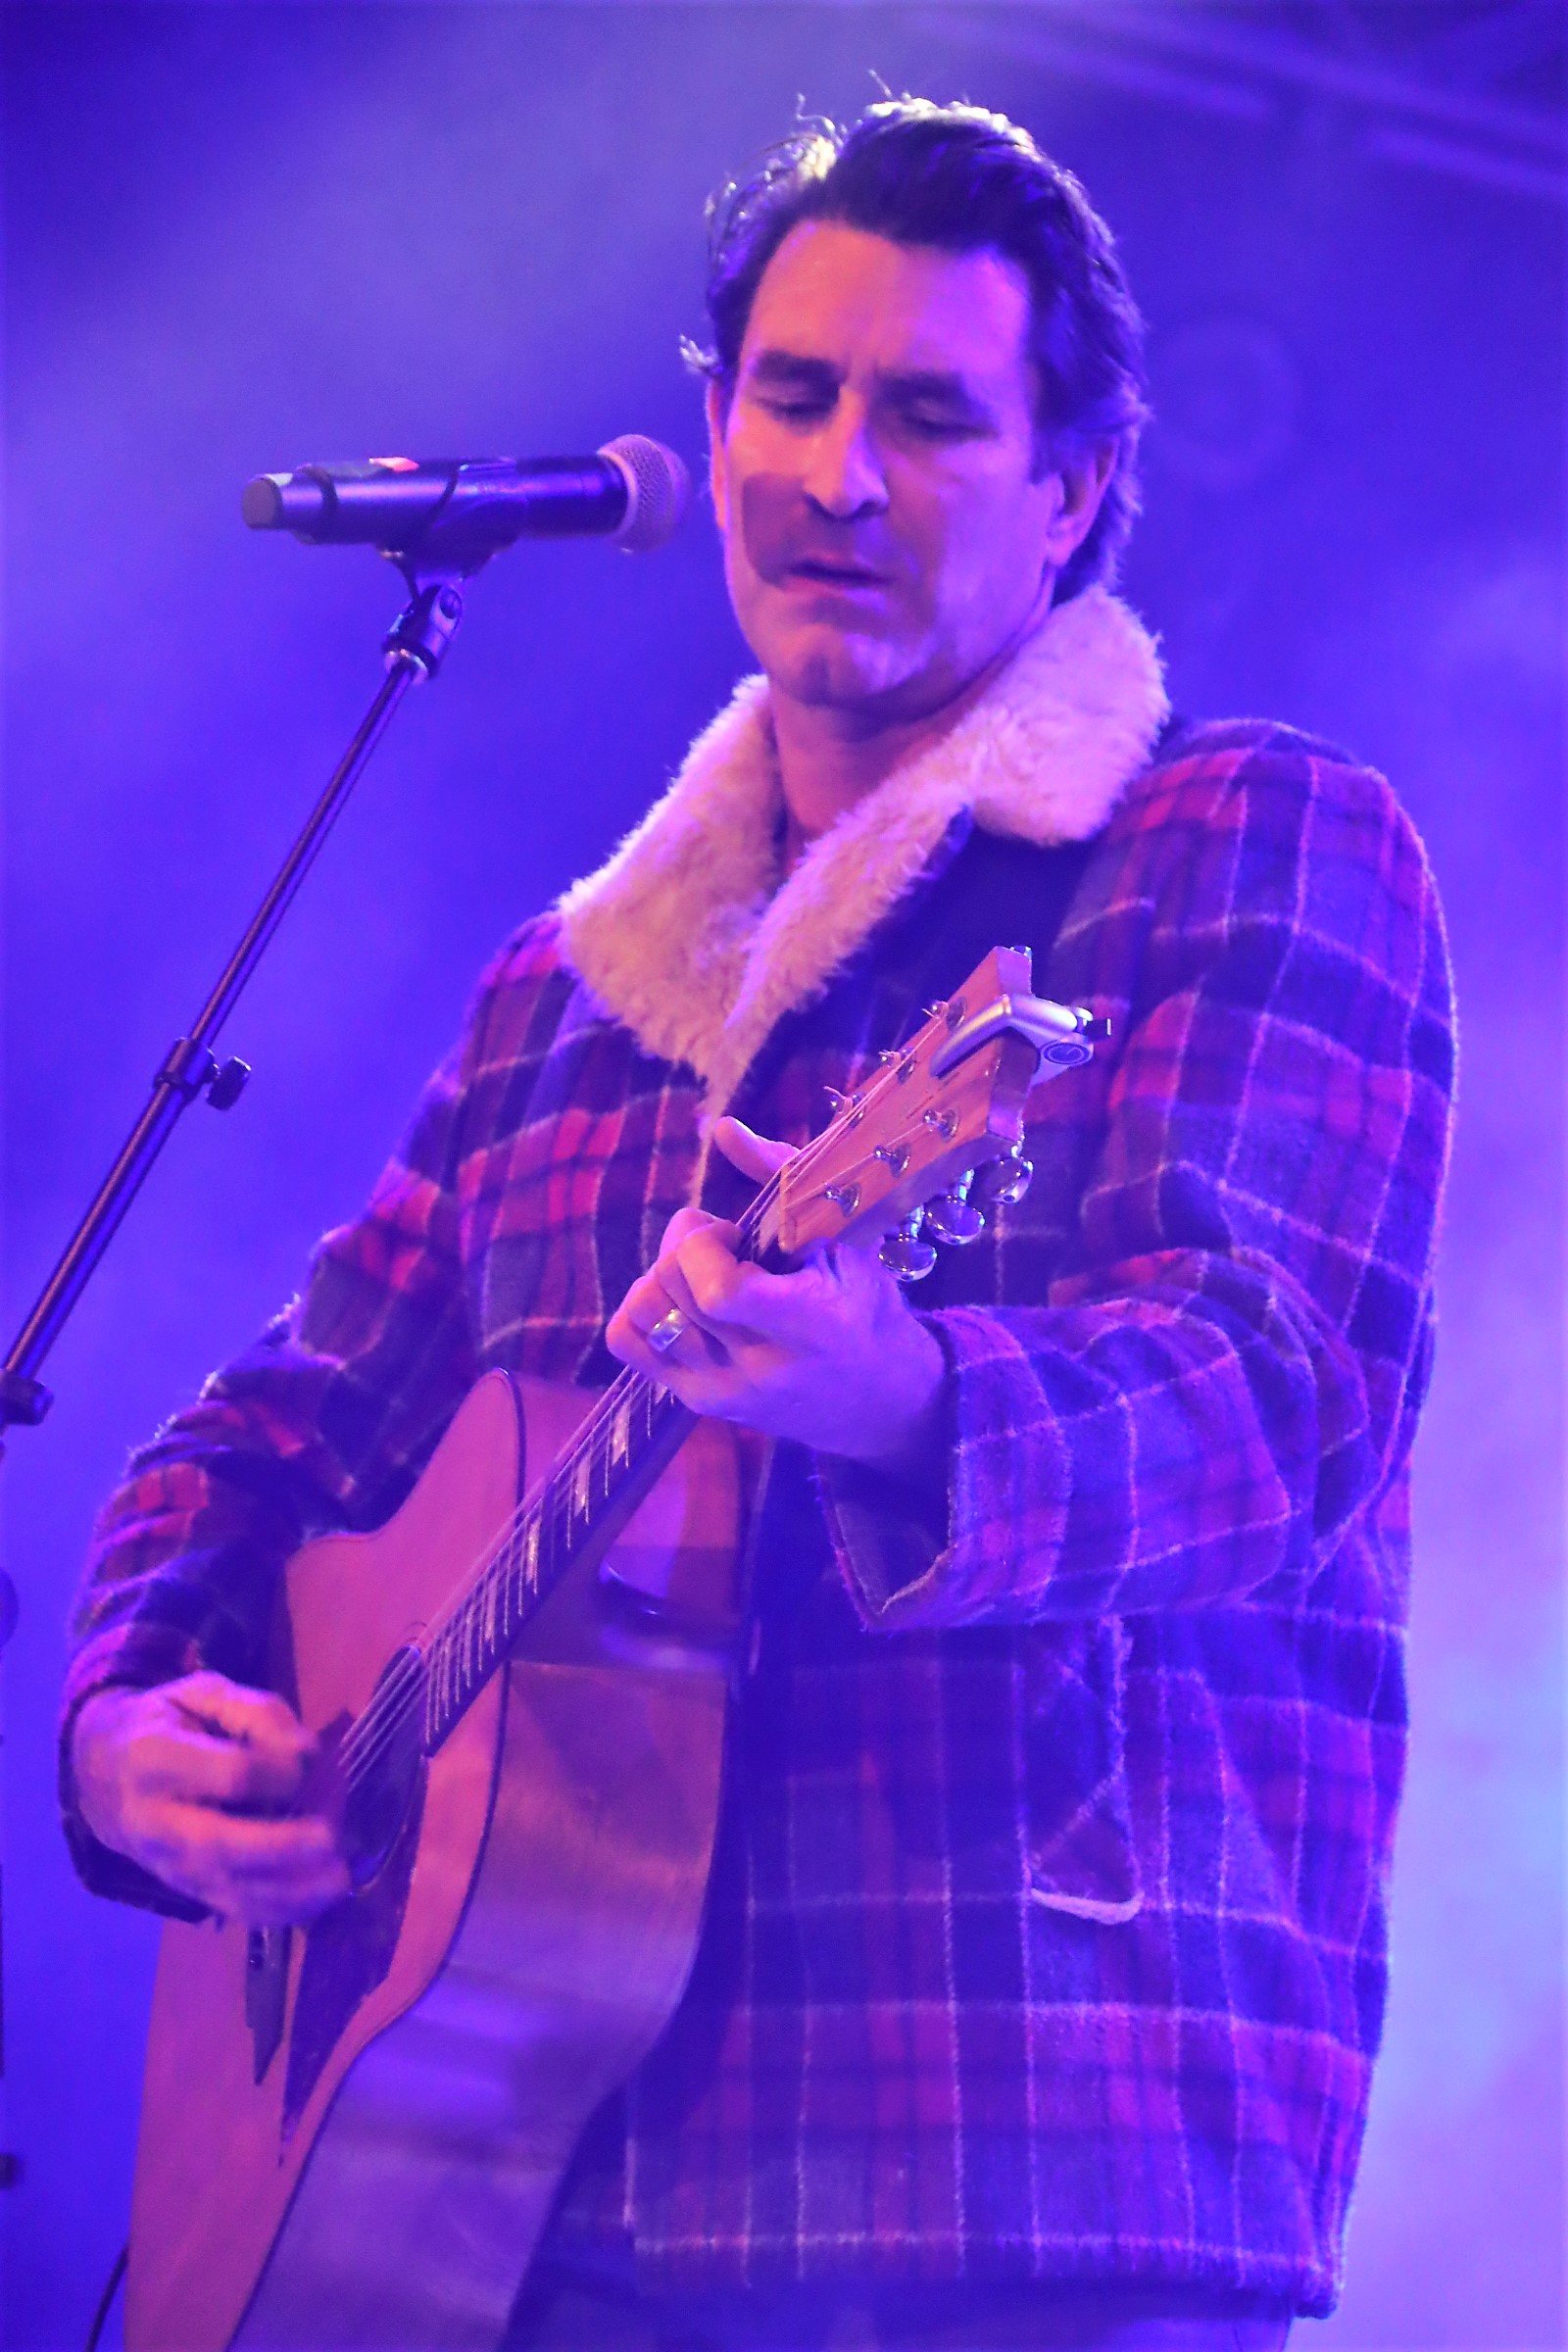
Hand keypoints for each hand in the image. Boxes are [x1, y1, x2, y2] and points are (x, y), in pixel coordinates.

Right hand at [72, 1670, 350, 1925]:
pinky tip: (318, 1902)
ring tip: (337, 1879)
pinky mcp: (184, 1889)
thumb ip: (258, 1714)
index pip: (227, 1774)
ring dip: (289, 1890)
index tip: (309, 1759)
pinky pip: (231, 1910)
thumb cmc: (167, 1722)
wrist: (104, 1772)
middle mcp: (155, 1820)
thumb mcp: (204, 1693)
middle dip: (280, 1846)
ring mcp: (167, 1863)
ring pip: (227, 1889)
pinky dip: (279, 1913)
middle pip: (219, 1843)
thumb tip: (307, 1754)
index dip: (277, 1771)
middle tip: (331, 1839)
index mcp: (155, 1757)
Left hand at [605, 1116, 947, 1477]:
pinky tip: (682, 1299)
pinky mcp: (701, 1403)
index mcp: (809, 1323)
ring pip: (645, 1312)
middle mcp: (762, 1366)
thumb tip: (721, 1128)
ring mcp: (726, 1391)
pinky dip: (641, 1308)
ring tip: (704, 1271)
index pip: (719, 1290)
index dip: (705, 1245)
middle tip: (722, 1241)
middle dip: (685, 1244)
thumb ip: (781, 1177)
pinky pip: (629, 1342)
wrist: (878, 1395)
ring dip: (664, 1274)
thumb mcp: (843, 1236)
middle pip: (672, 1288)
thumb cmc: (861, 1303)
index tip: (734, 1230)